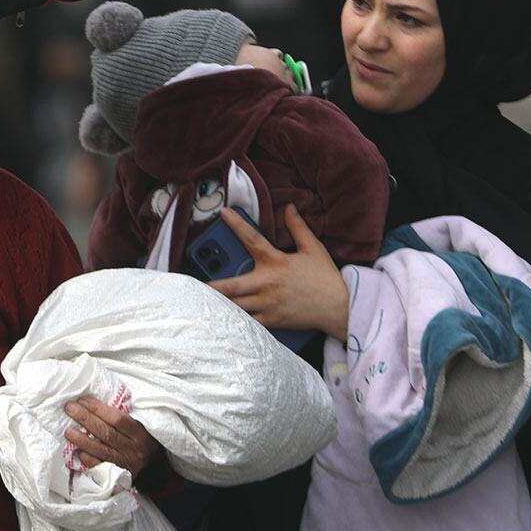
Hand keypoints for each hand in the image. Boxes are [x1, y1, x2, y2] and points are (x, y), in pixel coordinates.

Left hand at [63, 397, 162, 475]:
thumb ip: (122, 416)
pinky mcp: (117, 475)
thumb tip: (94, 401)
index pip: (118, 419)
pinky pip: (100, 467)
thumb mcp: (140, 426)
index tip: (83, 400)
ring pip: (101, 450)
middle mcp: (133, 448)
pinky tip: (77, 451)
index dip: (99, 409)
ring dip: (82, 440)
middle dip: (86, 419)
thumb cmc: (141, 440)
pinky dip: (88, 459)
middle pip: (106, 433)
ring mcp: (125, 462)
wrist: (154, 468)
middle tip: (70, 409)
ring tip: (68, 430)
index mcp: (139, 432)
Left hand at [207, 205, 350, 340]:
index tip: (224, 213)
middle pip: (231, 285)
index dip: (237, 225)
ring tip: (197, 304)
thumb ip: (298, 228)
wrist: (340, 308)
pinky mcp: (272, 320)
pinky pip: (247, 322)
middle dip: (209, 286)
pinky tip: (219, 322)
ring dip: (217, 305)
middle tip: (190, 285)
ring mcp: (268, 304)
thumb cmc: (326, 278)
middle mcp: (268, 283)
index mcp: (276, 262)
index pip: (253, 239)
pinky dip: (233, 322)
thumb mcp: (313, 248)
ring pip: (235, 306)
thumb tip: (289, 207)